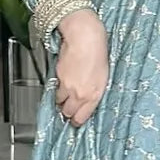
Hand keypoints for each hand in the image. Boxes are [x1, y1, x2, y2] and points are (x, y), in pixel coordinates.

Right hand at [53, 9, 108, 126]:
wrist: (85, 39)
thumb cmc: (98, 54)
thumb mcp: (103, 77)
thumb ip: (94, 91)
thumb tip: (87, 100)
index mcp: (95, 94)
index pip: (82, 117)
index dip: (77, 120)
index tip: (76, 121)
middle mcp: (81, 94)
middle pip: (68, 112)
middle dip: (68, 112)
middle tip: (69, 108)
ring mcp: (69, 87)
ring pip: (59, 102)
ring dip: (61, 101)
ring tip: (66, 95)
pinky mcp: (59, 78)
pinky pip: (56, 89)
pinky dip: (58, 89)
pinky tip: (63, 83)